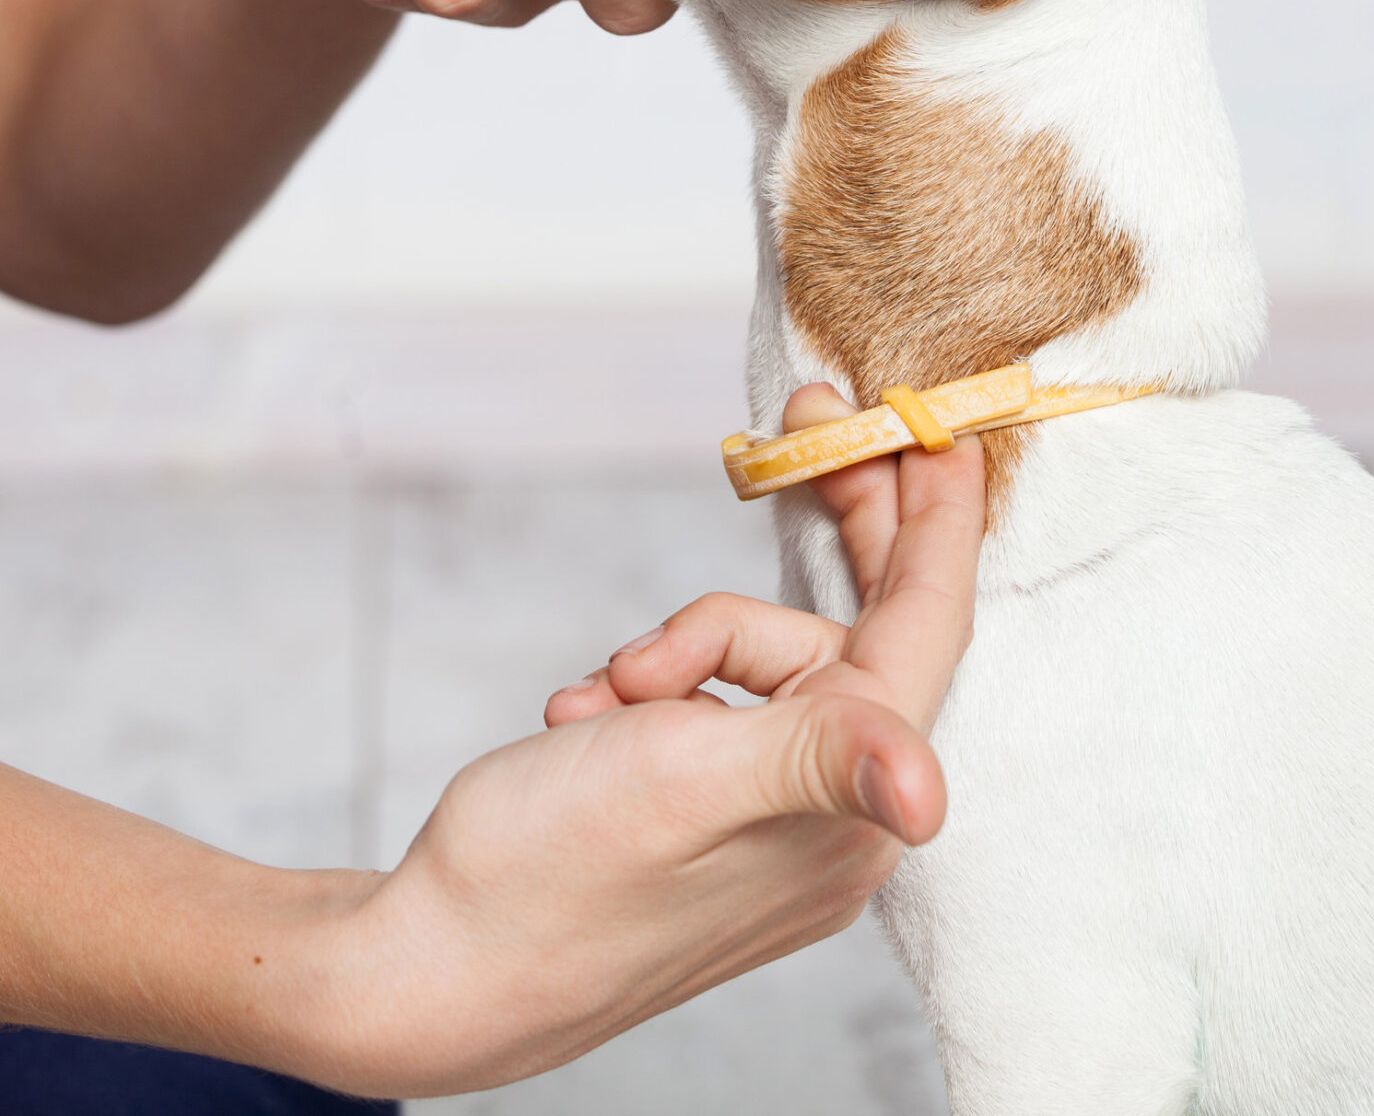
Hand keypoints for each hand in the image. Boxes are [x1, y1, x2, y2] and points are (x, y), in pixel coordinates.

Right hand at [306, 384, 986, 1096]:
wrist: (418, 971)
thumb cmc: (541, 879)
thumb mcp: (683, 786)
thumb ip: (815, 757)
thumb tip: (929, 800)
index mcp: (849, 809)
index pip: (926, 629)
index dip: (938, 520)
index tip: (941, 424)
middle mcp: (831, 818)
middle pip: (860, 628)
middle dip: (833, 521)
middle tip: (811, 416)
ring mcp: (774, 819)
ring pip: (763, 660)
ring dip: (682, 646)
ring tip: (608, 690)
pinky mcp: (716, 814)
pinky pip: (712, 703)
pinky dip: (649, 688)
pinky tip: (582, 721)